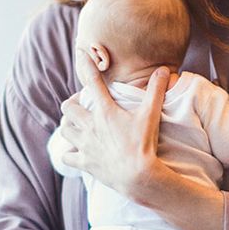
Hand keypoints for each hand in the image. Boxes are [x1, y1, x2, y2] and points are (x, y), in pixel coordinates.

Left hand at [57, 59, 173, 199]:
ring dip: (69, 125)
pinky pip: (66, 156)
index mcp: (105, 111)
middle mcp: (90, 126)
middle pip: (67, 107)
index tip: (81, 53)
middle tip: (81, 105)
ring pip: (65, 129)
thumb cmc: (144, 144)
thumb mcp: (151, 116)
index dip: (86, 65)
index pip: (92, 82)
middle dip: (72, 104)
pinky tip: (75, 151)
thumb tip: (164, 70)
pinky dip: (68, 153)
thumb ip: (155, 91)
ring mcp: (85, 145)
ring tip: (77, 125)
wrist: (138, 176)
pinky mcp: (84, 162)